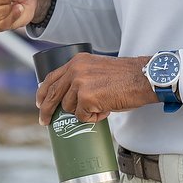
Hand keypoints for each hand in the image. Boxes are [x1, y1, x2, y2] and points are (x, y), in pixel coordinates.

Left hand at [36, 53, 156, 124]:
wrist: (142, 78)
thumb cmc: (125, 77)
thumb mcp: (98, 70)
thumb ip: (82, 78)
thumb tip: (70, 100)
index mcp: (77, 61)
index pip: (52, 77)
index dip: (43, 92)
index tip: (40, 103)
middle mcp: (75, 70)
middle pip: (52, 94)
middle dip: (46, 111)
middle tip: (45, 121)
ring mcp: (80, 84)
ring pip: (69, 108)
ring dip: (83, 112)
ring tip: (101, 107)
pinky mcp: (86, 98)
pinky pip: (82, 117)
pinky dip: (93, 118)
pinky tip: (106, 110)